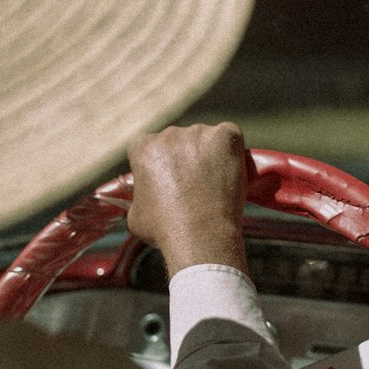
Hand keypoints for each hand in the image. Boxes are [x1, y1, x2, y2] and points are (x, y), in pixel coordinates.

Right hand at [126, 123, 249, 278]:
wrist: (201, 236)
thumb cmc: (166, 231)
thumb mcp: (136, 215)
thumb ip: (140, 195)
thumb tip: (145, 196)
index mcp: (143, 148)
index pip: (148, 146)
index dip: (159, 163)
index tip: (169, 178)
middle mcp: (169, 135)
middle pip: (177, 140)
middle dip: (184, 158)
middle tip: (195, 184)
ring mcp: (199, 133)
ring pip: (204, 139)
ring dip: (208, 154)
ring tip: (214, 184)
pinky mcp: (225, 136)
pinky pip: (230, 135)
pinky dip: (232, 150)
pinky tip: (230, 170)